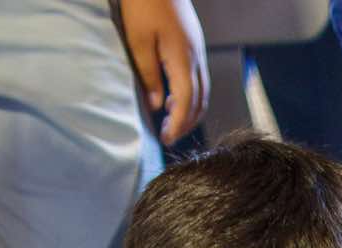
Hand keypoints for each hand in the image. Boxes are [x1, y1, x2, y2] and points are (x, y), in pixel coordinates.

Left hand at [120, 0, 209, 142]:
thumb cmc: (143, 3)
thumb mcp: (138, 40)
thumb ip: (148, 74)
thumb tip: (155, 105)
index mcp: (183, 58)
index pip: (186, 102)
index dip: (178, 125)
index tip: (166, 139)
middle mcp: (196, 57)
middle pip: (200, 101)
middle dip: (187, 123)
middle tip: (169, 136)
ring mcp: (198, 51)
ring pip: (203, 91)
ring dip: (190, 111)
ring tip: (171, 121)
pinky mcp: (194, 45)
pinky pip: (199, 78)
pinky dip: (190, 95)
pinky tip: (172, 97)